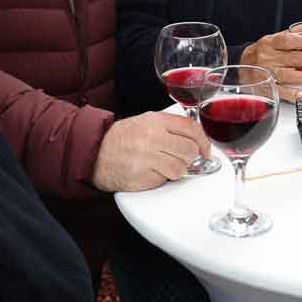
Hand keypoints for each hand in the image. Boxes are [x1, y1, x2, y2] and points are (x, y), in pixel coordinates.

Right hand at [94, 111, 209, 191]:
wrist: (95, 153)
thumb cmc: (122, 139)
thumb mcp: (146, 122)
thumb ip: (169, 127)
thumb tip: (195, 139)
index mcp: (156, 121)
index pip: (191, 128)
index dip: (203, 141)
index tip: (205, 150)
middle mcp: (153, 137)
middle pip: (190, 150)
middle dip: (189, 157)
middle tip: (181, 159)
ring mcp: (147, 156)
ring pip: (181, 168)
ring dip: (177, 170)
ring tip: (163, 166)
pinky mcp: (142, 175)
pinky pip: (166, 179)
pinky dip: (162, 178)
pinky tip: (152, 172)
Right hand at [240, 27, 301, 100]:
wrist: (242, 64)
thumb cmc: (263, 51)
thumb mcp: (276, 38)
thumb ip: (296, 32)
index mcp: (271, 43)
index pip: (288, 40)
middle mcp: (268, 57)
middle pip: (292, 58)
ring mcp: (267, 72)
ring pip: (287, 75)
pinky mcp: (265, 86)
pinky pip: (278, 90)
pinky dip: (290, 93)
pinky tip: (301, 93)